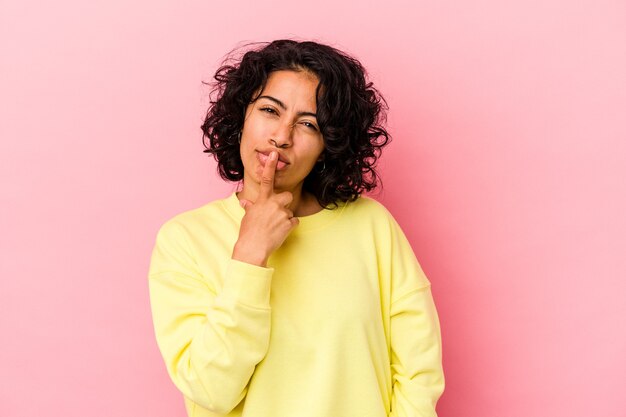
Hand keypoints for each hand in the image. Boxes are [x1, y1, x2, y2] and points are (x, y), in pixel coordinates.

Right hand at [232, 151, 298, 266]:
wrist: (253, 248)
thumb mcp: (247, 217)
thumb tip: (245, 202)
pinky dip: (289, 227)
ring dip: (285, 218)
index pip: (266, 180)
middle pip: (288, 196)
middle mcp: (273, 204)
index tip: (274, 154)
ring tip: (275, 227)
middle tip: (278, 212)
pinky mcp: (289, 224)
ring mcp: (282, 214)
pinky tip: (280, 232)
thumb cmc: (248, 232)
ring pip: (290, 212)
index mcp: (262, 201)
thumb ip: (250, 207)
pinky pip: (294, 222)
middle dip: (285, 202)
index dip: (270, 166)